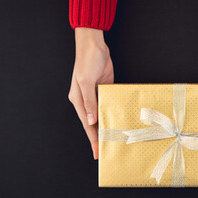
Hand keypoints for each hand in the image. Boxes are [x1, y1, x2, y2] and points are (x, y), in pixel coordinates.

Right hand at [68, 28, 113, 159]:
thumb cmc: (86, 60)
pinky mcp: (105, 89)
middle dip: (99, 137)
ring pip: (102, 116)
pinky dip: (113, 113)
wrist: (94, 45)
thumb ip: (89, 101)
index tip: (97, 152)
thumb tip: (91, 120)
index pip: (87, 124)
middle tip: (107, 152)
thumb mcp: (86, 81)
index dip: (92, 139)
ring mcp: (95, 95)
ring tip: (115, 140)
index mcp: (78, 100)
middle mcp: (86, 100)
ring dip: (107, 126)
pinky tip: (119, 121)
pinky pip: (109, 105)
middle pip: (94, 124)